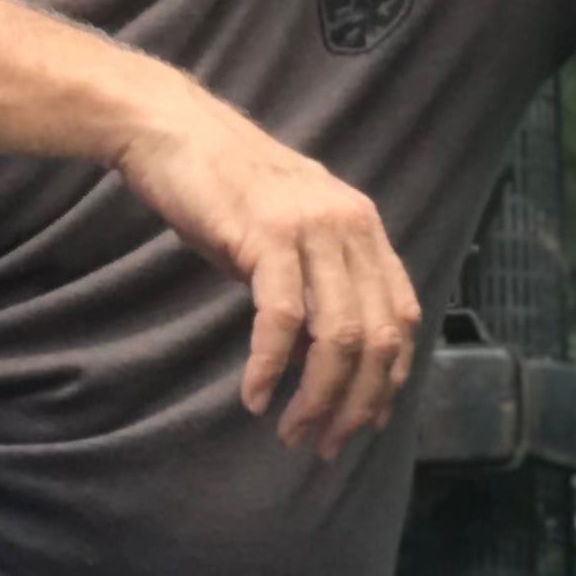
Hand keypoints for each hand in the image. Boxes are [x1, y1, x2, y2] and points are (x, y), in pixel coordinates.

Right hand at [117, 83, 421, 459]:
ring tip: (294, 432)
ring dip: (319, 397)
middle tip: (326, 443)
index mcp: (365, 228)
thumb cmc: (224, 190)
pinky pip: (281, 319)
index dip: (390, 378)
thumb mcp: (287, 238)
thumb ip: (317, 289)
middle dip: (357, 403)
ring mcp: (312, 229)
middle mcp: (351, 226)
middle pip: (380, 336)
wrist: (173, 132)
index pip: (402, 316)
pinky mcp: (268, 236)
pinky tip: (255, 396)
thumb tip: (325, 361)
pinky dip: (271, 367)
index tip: (364, 421)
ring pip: (339, 335)